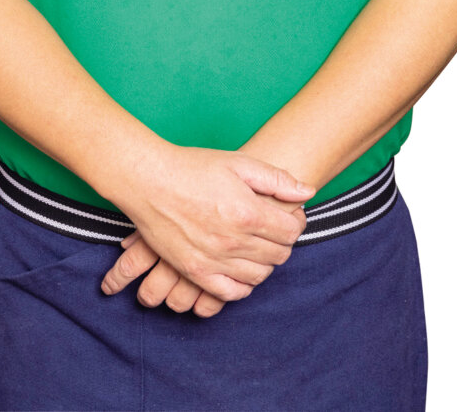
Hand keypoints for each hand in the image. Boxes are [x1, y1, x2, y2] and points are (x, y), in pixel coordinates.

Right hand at [100, 145, 315, 307]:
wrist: (148, 181)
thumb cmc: (192, 167)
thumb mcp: (238, 163)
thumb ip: (276, 179)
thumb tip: (308, 192)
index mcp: (248, 212)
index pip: (291, 232)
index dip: (296, 222)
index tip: (289, 215)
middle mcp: (234, 241)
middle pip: (278, 255)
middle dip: (282, 242)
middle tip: (274, 229)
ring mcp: (214, 260)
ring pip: (259, 276)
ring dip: (265, 263)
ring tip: (257, 246)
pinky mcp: (195, 272)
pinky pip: (230, 293)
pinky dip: (243, 286)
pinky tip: (242, 270)